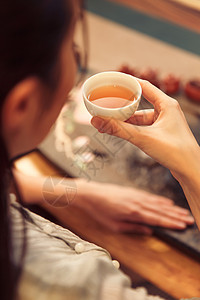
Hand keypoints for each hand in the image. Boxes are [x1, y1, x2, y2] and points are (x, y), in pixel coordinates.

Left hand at [78, 181, 193, 233]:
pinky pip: (150, 196)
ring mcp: (136, 195)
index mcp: (134, 213)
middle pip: (161, 210)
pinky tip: (168, 202)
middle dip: (176, 215)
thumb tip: (150, 231)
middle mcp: (138, 203)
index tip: (183, 226)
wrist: (91, 193)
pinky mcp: (133, 191)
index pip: (157, 219)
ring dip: (172, 208)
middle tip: (189, 219)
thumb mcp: (114, 225)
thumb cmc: (100, 211)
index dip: (171, 223)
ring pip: (158, 203)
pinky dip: (161, 199)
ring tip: (183, 212)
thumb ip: (133, 228)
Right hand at [91, 79, 199, 179]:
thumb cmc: (175, 151)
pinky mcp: (163, 134)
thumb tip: (96, 121)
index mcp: (167, 104)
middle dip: (122, 105)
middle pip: (140, 102)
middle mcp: (167, 110)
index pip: (144, 86)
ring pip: (141, 117)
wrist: (191, 170)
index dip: (127, 82)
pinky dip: (132, 129)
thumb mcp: (143, 137)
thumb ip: (118, 129)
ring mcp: (165, 122)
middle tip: (106, 106)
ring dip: (126, 120)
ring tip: (109, 122)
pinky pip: (144, 127)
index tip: (112, 81)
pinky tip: (121, 132)